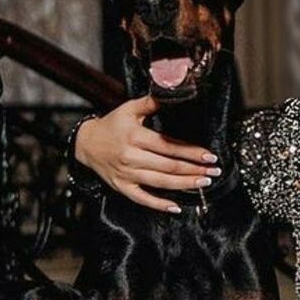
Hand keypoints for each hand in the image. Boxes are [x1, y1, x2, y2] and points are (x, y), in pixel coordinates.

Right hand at [75, 95, 221, 212]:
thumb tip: (172, 92)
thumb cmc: (111, 125)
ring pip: (160, 183)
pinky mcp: (123, 187)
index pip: (168, 146)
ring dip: (184, 184)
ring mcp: (127, 174)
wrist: (86, 144)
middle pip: (168, 166)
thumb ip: (151, 103)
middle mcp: (131, 157)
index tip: (209, 155)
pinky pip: (143, 199)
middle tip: (214, 171)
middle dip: (194, 169)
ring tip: (203, 183)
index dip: (191, 152)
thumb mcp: (129, 109)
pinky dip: (160, 205)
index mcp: (135, 136)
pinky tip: (177, 207)